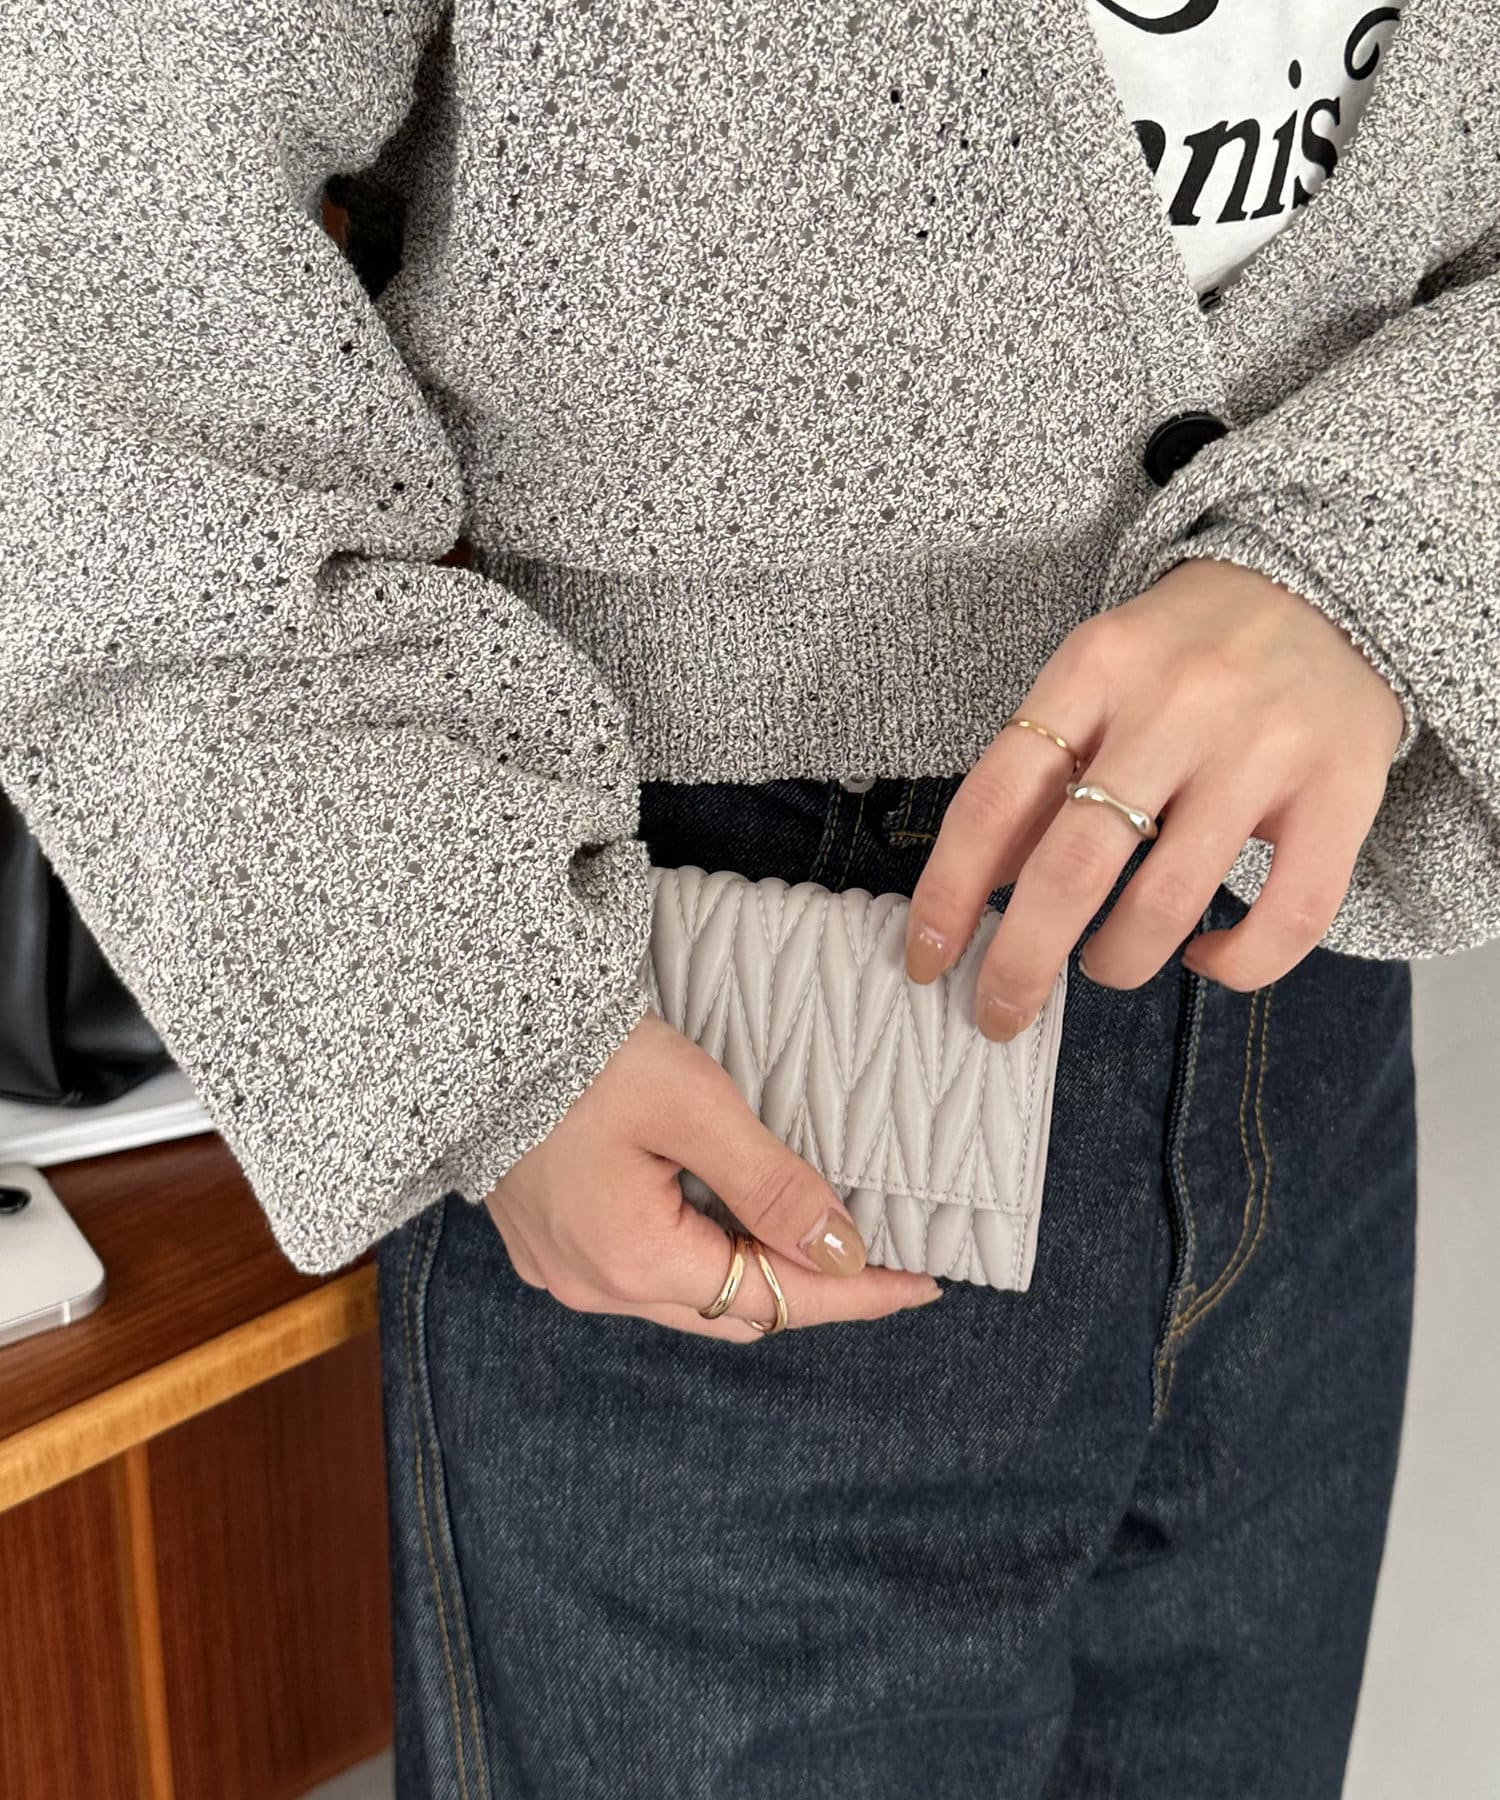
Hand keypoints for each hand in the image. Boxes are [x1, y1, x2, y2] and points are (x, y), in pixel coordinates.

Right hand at [484, 1013, 943, 1337]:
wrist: (472, 1020)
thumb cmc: (584, 1054)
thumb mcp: (694, 1106)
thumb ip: (772, 1183)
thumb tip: (843, 1248)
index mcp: (633, 1260)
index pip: (774, 1301)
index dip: (856, 1293)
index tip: (923, 1283)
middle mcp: (594, 1285)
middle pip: (733, 1311)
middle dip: (812, 1289)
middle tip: (883, 1259)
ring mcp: (563, 1268)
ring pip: (689, 1295)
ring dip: (754, 1274)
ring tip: (818, 1238)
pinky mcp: (547, 1242)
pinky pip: (646, 1270)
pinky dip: (702, 1255)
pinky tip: (733, 1219)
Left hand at [904, 557, 1406, 1026]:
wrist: (1328, 591)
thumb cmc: (1184, 654)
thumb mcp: (1095, 678)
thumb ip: (1040, 772)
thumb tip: (974, 893)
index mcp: (1094, 667)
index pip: (995, 798)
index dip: (947, 893)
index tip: (924, 961)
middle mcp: (1176, 703)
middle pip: (1072, 866)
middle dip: (1021, 962)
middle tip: (999, 1015)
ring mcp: (1263, 748)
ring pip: (1168, 902)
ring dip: (1118, 961)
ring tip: (1105, 964)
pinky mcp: (1342, 788)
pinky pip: (1288, 915)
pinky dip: (1236, 964)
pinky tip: (1204, 958)